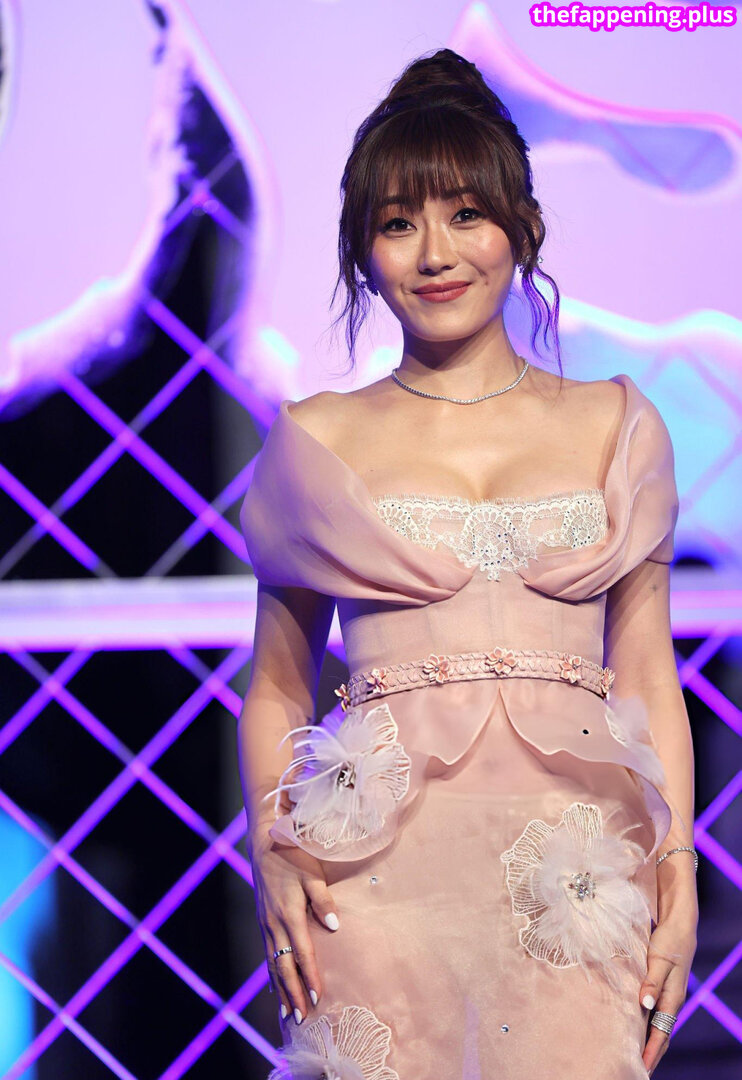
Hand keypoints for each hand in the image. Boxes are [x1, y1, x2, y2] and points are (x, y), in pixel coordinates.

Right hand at [249, 825, 339, 1025]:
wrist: (263, 843)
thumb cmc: (293, 855)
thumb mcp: (312, 873)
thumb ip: (323, 900)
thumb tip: (335, 927)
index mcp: (289, 913)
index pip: (302, 953)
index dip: (309, 976)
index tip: (318, 998)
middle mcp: (274, 923)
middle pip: (284, 966)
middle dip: (294, 993)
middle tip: (303, 1019)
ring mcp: (266, 924)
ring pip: (273, 964)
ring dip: (282, 989)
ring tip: (289, 1013)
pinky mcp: (262, 921)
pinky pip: (266, 954)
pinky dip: (272, 974)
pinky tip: (275, 987)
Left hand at [640, 902, 697, 1075]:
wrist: (678, 923)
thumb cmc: (669, 940)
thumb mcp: (659, 960)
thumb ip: (651, 981)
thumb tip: (644, 1005)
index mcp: (672, 997)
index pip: (661, 1033)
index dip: (651, 1052)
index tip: (642, 1069)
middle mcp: (670, 999)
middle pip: (661, 1034)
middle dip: (651, 1054)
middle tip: (636, 1071)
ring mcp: (666, 993)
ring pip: (657, 1025)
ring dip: (648, 1042)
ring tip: (635, 1057)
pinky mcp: (659, 985)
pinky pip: (654, 1012)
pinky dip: (646, 1026)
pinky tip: (635, 1028)